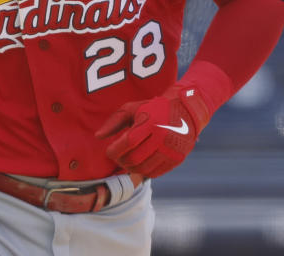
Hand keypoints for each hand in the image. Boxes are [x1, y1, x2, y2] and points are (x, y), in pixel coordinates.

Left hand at [94, 84, 212, 178]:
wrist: (185, 112)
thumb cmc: (153, 110)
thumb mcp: (132, 109)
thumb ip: (114, 121)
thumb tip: (98, 136)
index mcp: (151, 122)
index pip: (128, 142)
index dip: (114, 150)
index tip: (109, 151)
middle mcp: (163, 137)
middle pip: (135, 158)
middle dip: (121, 161)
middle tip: (117, 157)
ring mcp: (171, 150)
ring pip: (144, 169)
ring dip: (130, 168)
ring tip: (127, 161)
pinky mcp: (176, 160)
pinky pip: (154, 173)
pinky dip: (142, 172)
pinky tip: (138, 165)